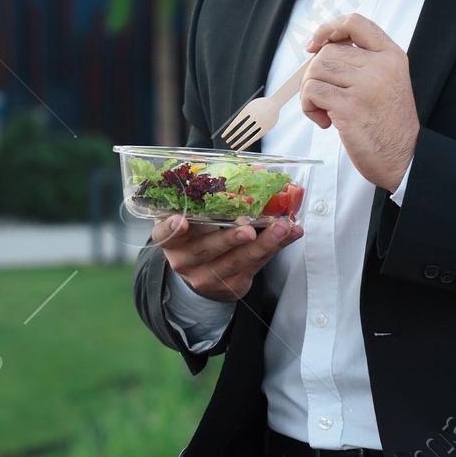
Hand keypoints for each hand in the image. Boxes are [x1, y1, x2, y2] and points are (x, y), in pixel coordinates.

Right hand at [149, 211, 299, 301]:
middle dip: (229, 239)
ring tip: (282, 228)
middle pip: (206, 250)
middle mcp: (185, 261)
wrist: (203, 274)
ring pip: (237, 261)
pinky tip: (291, 234)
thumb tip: (252, 170)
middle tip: (247, 229)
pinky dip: (276, 248)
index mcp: (171, 240)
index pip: (164, 235)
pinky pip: (256, 266)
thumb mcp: (194, 219)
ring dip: (263, 243)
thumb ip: (207, 201)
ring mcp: (208, 277)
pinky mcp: (232, 286)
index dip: (171, 229)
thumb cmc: (199, 235)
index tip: (182, 222)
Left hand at [301, 12, 417, 190]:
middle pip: (328, 51)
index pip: (356, 23)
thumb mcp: (388, 83)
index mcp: (391, 56)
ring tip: (323, 110)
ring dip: (310, 91)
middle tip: (323, 97)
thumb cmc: (390, 126)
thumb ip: (363, 64)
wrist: (404, 159)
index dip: (329, 28)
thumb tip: (320, 51)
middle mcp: (381, 66)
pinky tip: (324, 121)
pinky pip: (312, 92)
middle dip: (315, 73)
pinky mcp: (349, 107)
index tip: (315, 43)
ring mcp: (366, 85)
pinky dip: (309, 106)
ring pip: (316, 70)